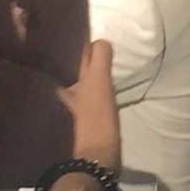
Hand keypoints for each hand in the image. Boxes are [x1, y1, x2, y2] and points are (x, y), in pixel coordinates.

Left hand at [58, 41, 119, 171]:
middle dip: (89, 59)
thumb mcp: (99, 83)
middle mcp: (77, 94)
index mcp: (77, 84)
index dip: (86, 46)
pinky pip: (101, 97)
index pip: (81, 58)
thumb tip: (102, 40)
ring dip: (96, 75)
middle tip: (103, 46)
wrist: (100, 156)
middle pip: (82, 71)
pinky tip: (112, 91)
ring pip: (90, 84)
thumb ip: (100, 60)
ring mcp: (87, 108)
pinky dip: (106, 90)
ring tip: (108, 65)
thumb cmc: (98, 117)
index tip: (96, 33)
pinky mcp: (99, 120)